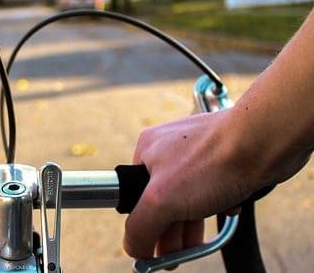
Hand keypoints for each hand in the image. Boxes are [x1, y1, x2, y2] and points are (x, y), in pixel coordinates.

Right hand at [124, 111, 257, 258]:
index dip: (145, 224)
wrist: (264, 141)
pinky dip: (219, 203)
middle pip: (163, 200)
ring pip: (190, 196)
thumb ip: (140, 226)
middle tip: (175, 255)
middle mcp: (170, 148)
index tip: (154, 249)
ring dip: (194, 222)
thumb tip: (132, 247)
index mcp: (147, 150)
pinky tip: (227, 206)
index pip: (134, 195)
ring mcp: (198, 151)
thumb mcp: (161, 200)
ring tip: (196, 245)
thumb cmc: (213, 160)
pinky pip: (214, 188)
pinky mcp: (224, 156)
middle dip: (170, 231)